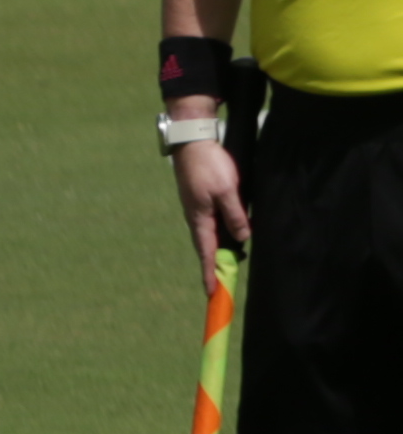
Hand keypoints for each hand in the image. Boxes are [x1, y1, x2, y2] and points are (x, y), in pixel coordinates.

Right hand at [176, 133, 250, 282]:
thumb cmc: (209, 166)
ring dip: (217, 250)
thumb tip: (242, 237)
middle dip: (214, 265)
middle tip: (222, 282)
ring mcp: (197, 207)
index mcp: (200, 218)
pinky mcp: (200, 198)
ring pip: (209, 234)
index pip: (206, 252)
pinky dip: (218, 234)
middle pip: (206, 246)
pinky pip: (210, 222)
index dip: (210, 272)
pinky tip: (228, 233)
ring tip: (229, 262)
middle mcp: (196, 216)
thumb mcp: (227, 190)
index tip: (212, 292)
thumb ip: (235, 214)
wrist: (192, 141)